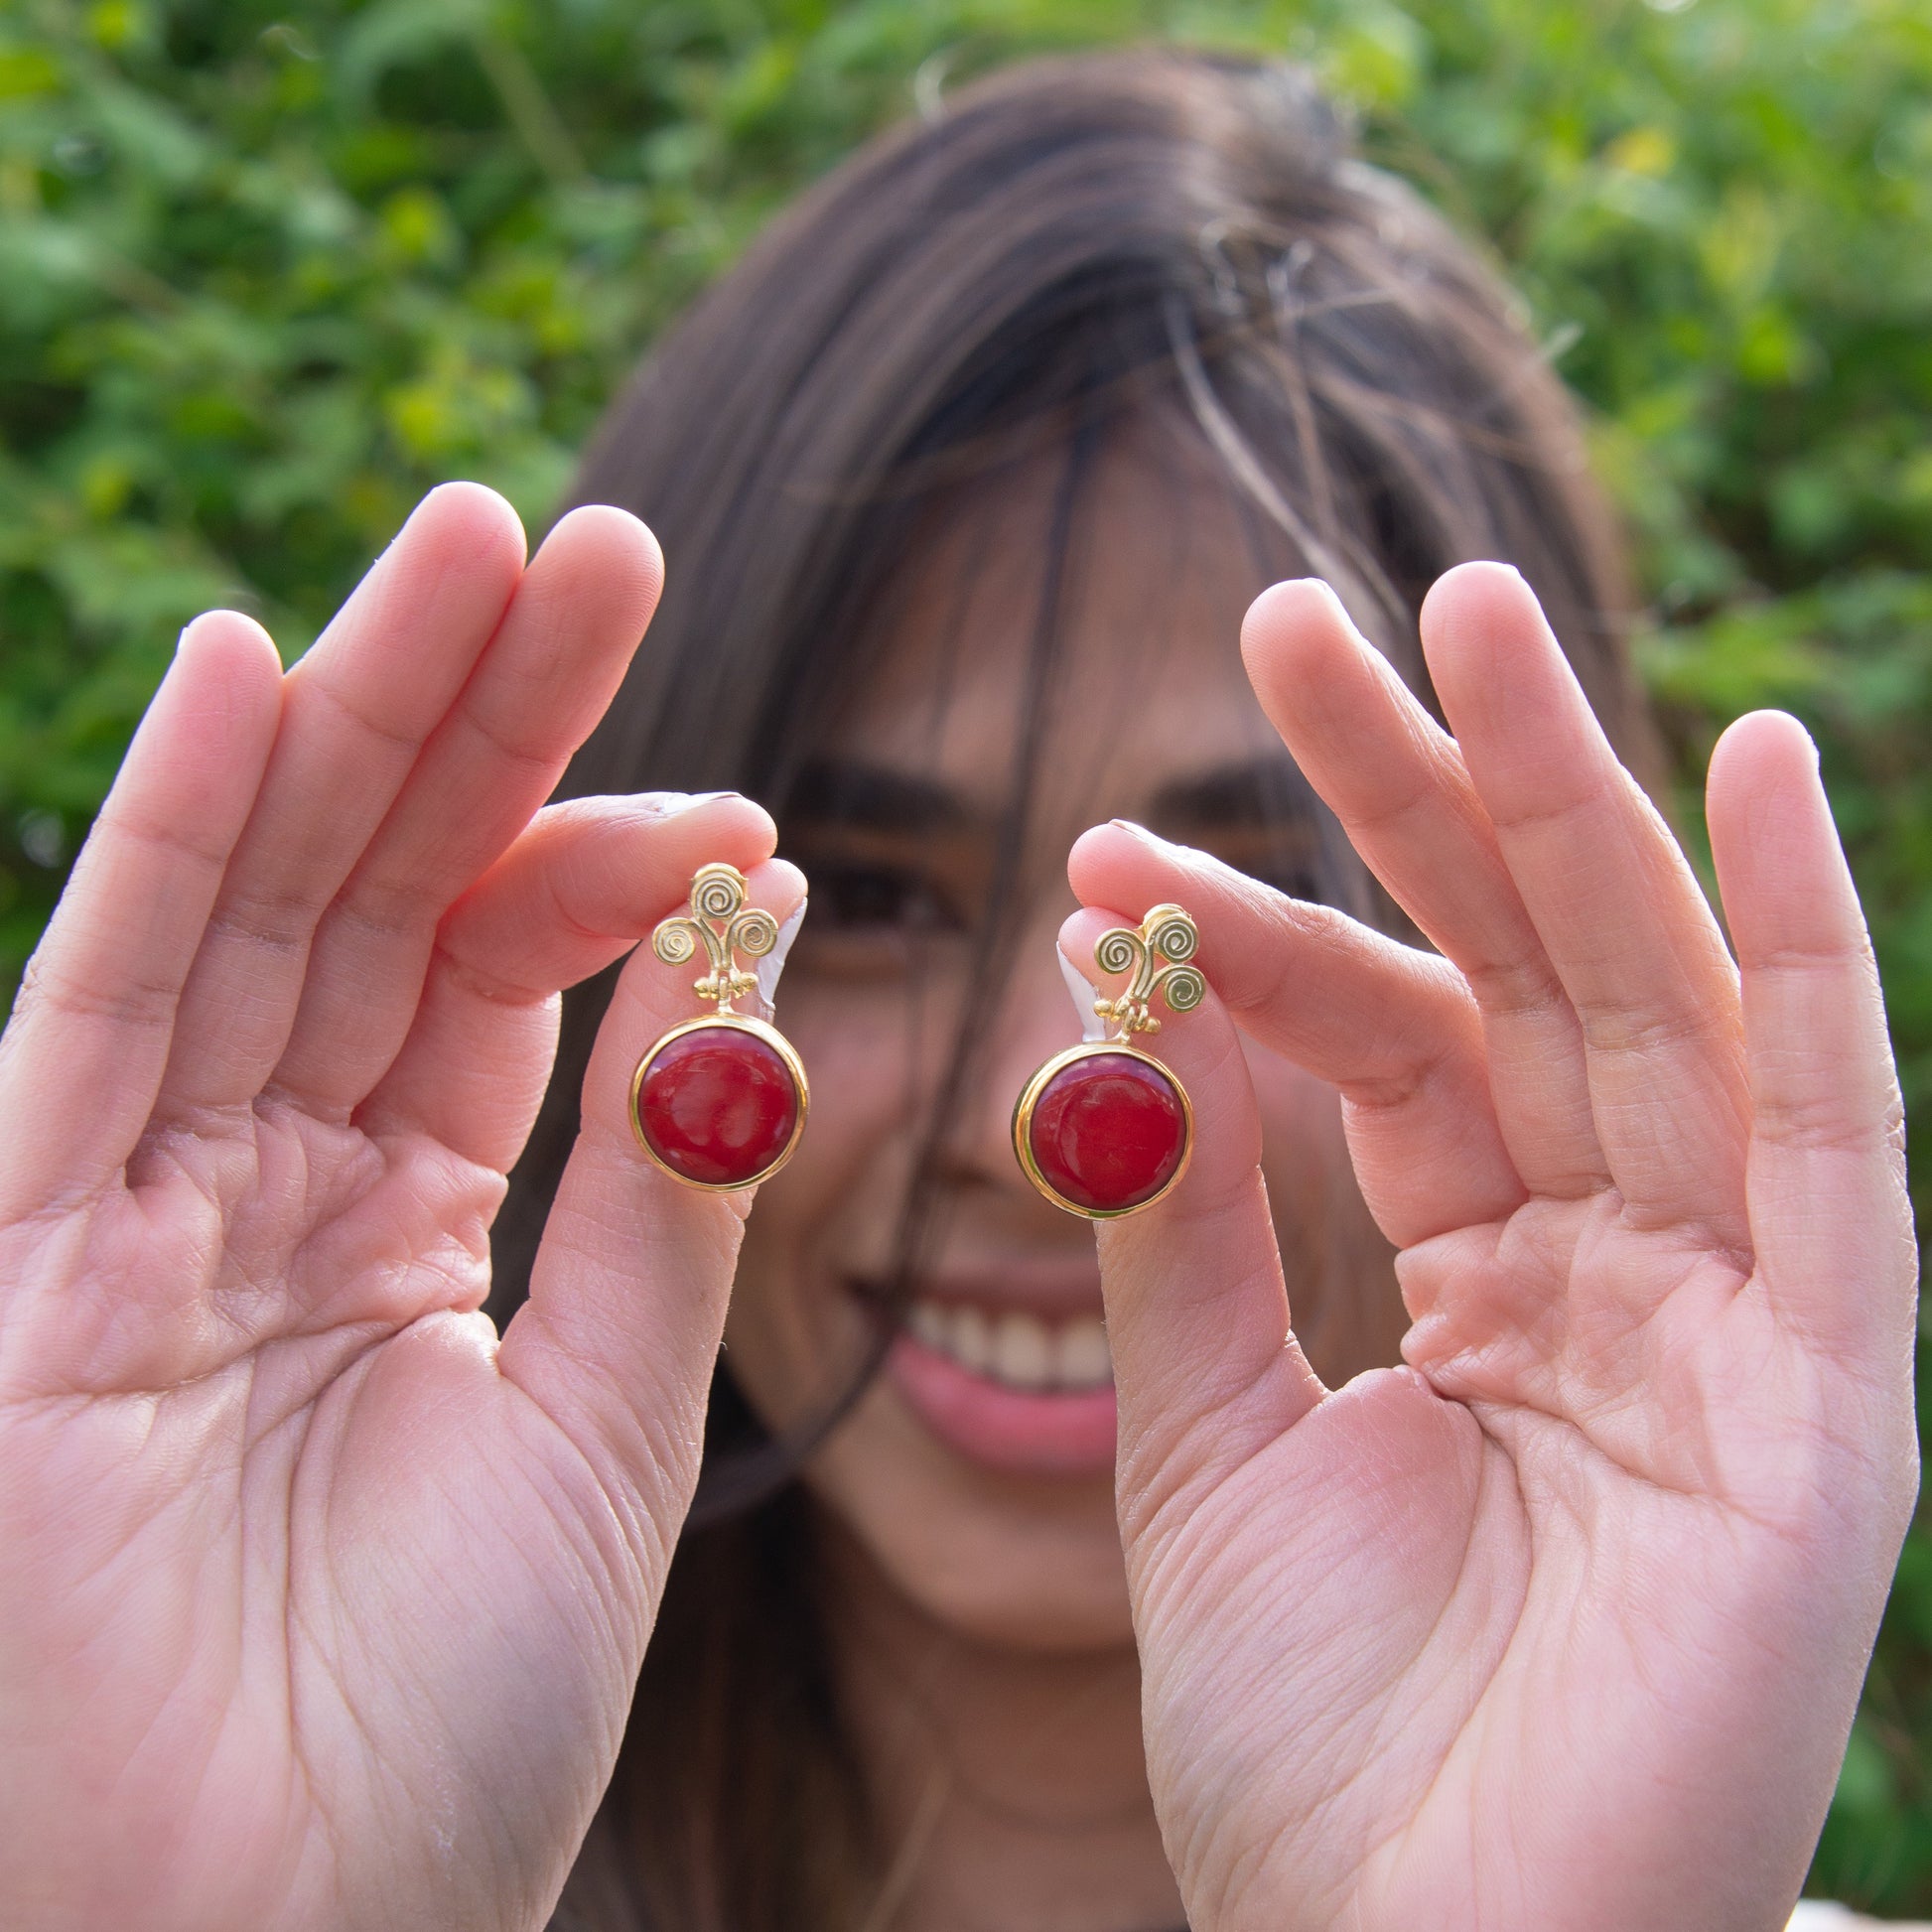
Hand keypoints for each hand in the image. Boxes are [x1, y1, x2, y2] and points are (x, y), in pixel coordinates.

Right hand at [0, 485, 802, 1931]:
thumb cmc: (431, 1746)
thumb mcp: (602, 1429)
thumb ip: (657, 1204)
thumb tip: (744, 995)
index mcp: (395, 1223)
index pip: (501, 978)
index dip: (614, 868)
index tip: (747, 809)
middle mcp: (256, 1181)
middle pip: (383, 892)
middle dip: (485, 714)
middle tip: (592, 541)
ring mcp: (125, 1201)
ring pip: (264, 903)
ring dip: (363, 715)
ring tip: (474, 544)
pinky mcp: (10, 1250)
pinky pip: (99, 1004)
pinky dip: (175, 833)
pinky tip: (253, 670)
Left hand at [1073, 565, 1917, 1930]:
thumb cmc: (1315, 1752)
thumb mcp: (1213, 1441)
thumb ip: (1184, 1228)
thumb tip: (1115, 1007)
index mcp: (1492, 1280)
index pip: (1383, 1039)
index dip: (1261, 923)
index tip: (1117, 836)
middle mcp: (1629, 1269)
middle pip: (1523, 972)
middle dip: (1419, 789)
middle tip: (1301, 614)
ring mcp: (1741, 1319)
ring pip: (1650, 1001)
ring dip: (1567, 800)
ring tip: (1469, 613)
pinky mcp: (1836, 1393)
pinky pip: (1836, 1130)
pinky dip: (1805, 943)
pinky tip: (1749, 759)